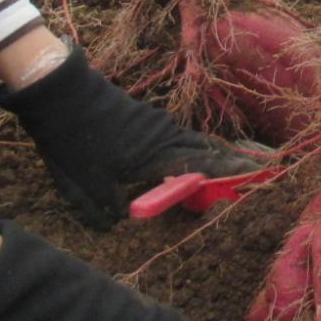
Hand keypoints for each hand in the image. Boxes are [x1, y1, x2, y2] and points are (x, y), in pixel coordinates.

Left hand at [0, 48, 260, 226]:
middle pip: (209, 151)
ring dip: (210, 157)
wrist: (59, 94)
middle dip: (231, 165)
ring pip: (193, 143)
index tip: (261, 176)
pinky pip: (179, 138)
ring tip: (226, 172)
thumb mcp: (87, 191)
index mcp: (159, 155)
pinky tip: (186, 161)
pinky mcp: (145, 118)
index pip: (208, 166)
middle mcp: (166, 136)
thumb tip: (121, 225)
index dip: (234, 174)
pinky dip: (192, 150)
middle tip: (252, 178)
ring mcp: (157, 124)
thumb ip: (109, 214)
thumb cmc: (75, 144)